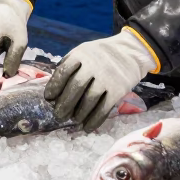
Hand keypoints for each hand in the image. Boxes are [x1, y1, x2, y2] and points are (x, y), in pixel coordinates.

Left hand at [44, 28, 158, 130]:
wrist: (130, 53)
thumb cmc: (100, 55)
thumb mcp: (83, 52)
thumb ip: (69, 66)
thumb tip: (53, 88)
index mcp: (81, 54)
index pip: (64, 71)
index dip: (54, 86)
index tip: (49, 98)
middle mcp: (94, 65)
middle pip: (75, 87)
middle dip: (64, 104)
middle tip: (58, 115)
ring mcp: (107, 78)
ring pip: (89, 100)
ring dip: (79, 114)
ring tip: (73, 120)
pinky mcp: (119, 90)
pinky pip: (104, 108)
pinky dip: (94, 120)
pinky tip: (87, 127)